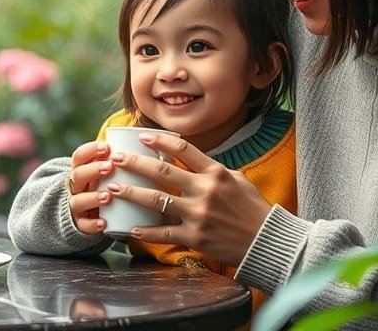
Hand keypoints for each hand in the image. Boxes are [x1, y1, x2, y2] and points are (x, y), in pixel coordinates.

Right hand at [67, 140, 114, 234]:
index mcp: (83, 170)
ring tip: (107, 196)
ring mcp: (78, 206)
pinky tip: (104, 223)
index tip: (107, 146)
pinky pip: (84, 226)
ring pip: (78, 201)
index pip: (79, 156)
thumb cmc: (106, 185)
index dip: (90, 150)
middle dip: (93, 170)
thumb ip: (123, 159)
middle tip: (110, 166)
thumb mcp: (109, 172)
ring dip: (92, 197)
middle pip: (78, 175)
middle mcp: (77, 187)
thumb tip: (152, 140)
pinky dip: (93, 224)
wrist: (88, 214)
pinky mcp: (82, 225)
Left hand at [105, 131, 272, 264]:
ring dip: (131, 193)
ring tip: (111, 189)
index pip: (183, 150)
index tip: (142, 135)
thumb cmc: (253, 209)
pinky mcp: (195, 237)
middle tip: (116, 159)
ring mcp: (198, 215)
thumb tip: (192, 161)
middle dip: (135, 164)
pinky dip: (146, 231)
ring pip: (156, 200)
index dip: (160, 140)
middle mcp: (205, 191)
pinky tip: (131, 228)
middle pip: (162, 172)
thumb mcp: (237, 180)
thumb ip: (214, 170)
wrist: (266, 241)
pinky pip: (164, 233)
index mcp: (216, 173)